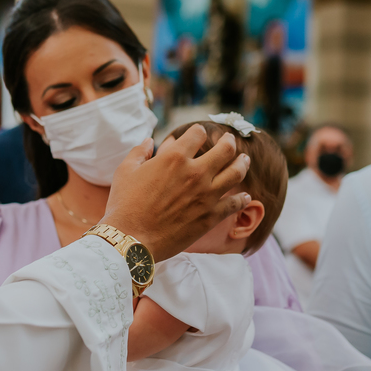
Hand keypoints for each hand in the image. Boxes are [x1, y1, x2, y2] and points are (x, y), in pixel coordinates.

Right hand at [101, 125, 250, 261]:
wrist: (131, 239)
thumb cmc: (124, 205)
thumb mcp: (125, 171)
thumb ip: (139, 152)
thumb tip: (148, 141)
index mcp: (175, 157)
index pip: (198, 133)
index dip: (198, 131)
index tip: (198, 134)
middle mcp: (196, 172)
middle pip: (226, 148)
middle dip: (229, 141)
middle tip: (230, 140)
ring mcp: (207, 194)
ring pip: (237, 172)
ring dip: (242, 163)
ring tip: (244, 160)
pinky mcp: (211, 216)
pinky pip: (235, 203)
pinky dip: (243, 198)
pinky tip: (246, 196)